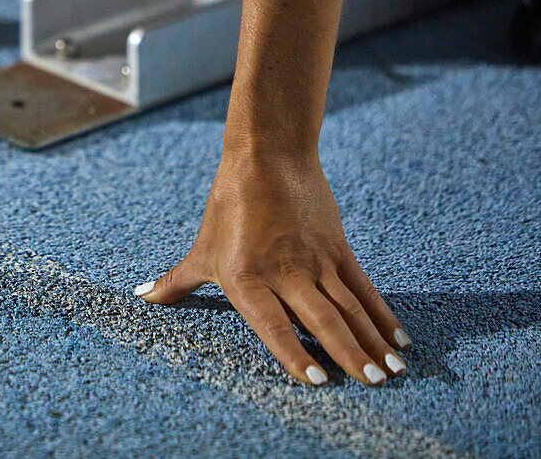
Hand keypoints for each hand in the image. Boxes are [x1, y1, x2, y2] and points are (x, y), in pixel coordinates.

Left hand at [135, 148, 410, 385]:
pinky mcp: (337, 247)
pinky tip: (399, 338)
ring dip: (373, 340)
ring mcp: (315, 260)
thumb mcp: (201, 249)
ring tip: (395, 371)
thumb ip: (176, 282)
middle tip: (374, 384)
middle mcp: (283, 272)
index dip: (294, 352)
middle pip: (322, 319)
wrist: (266, 156)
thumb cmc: (227, 207)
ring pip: (349, 307)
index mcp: (245, 278)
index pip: (272, 323)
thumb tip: (142, 299)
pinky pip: (363, 287)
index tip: (318, 380)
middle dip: (350, 354)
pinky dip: (382, 313)